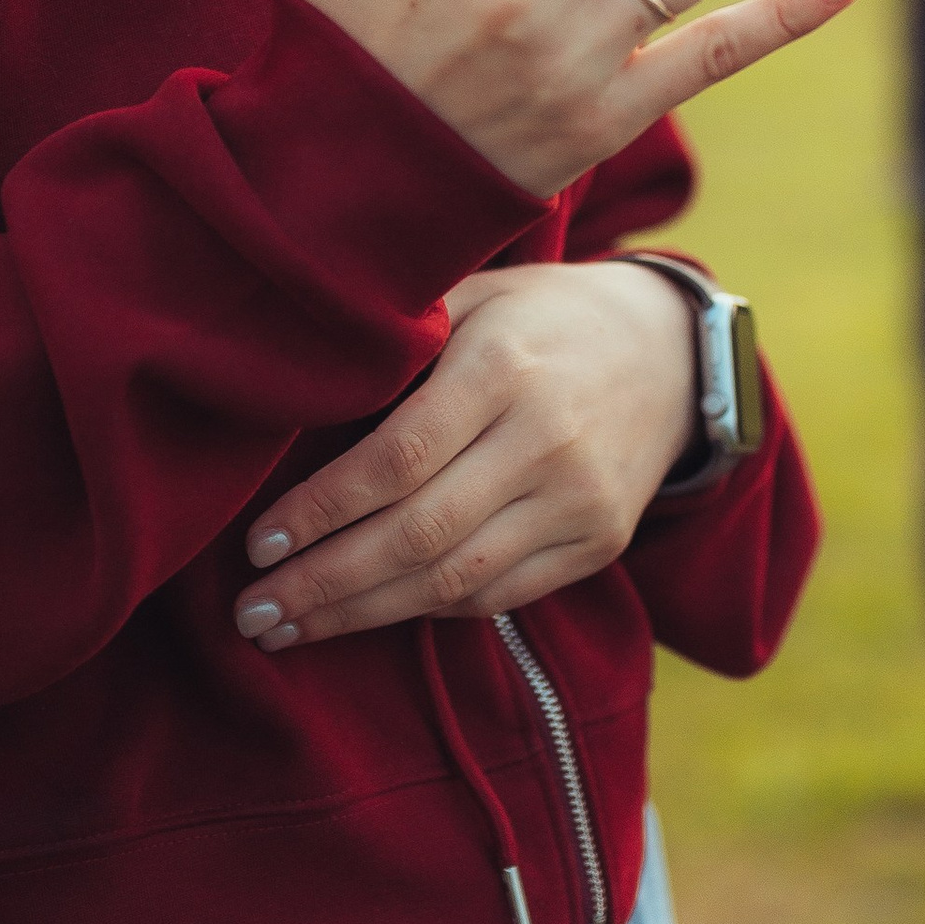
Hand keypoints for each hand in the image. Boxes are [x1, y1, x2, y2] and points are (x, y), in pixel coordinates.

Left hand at [232, 261, 699, 646]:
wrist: (671, 352)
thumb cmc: (541, 317)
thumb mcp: (474, 293)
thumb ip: (398, 335)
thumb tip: (288, 379)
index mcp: (504, 368)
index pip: (398, 459)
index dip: (323, 510)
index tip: (258, 542)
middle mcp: (547, 440)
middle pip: (419, 534)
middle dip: (325, 583)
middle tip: (253, 612)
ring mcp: (580, 500)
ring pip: (455, 580)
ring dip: (362, 615)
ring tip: (288, 630)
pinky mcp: (600, 542)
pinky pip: (498, 595)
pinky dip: (426, 610)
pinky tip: (366, 615)